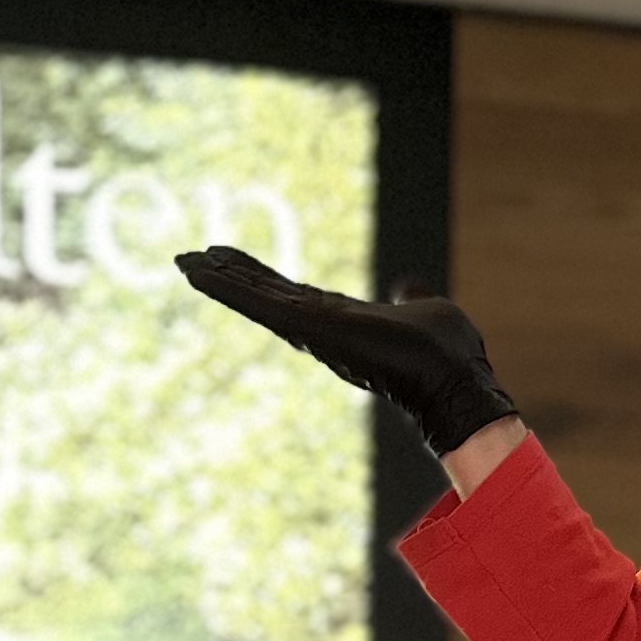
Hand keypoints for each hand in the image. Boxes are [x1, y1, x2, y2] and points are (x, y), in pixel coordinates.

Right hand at [175, 248, 516, 456]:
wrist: (457, 381)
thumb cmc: (448, 356)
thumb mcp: (425, 311)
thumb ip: (410, 298)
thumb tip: (408, 286)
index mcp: (343, 321)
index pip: (293, 295)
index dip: (262, 278)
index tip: (233, 261)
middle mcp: (321, 328)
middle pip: (266, 295)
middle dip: (230, 277)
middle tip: (190, 259)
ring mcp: (313, 330)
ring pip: (257, 300)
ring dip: (221, 281)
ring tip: (184, 262)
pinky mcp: (310, 329)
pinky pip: (263, 305)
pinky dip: (231, 289)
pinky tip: (203, 274)